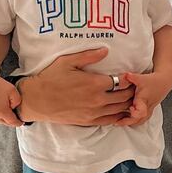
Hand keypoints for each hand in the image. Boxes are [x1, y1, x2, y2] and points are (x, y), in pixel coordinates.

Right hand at [0, 74, 21, 126]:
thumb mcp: (13, 91)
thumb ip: (17, 102)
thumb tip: (13, 109)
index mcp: (2, 111)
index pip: (12, 122)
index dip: (18, 123)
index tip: (21, 123)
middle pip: (3, 122)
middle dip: (9, 120)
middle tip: (13, 116)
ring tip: (2, 110)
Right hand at [18, 48, 133, 124]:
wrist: (36, 100)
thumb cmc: (51, 78)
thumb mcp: (68, 62)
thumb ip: (89, 56)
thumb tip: (106, 50)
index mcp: (94, 83)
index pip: (122, 81)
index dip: (129, 78)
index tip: (130, 75)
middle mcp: (98, 100)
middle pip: (125, 96)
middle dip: (132, 91)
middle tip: (135, 86)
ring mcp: (94, 112)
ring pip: (120, 109)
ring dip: (128, 103)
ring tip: (131, 97)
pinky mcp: (89, 121)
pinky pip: (111, 120)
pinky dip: (119, 115)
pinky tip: (122, 110)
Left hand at [115, 71, 171, 126]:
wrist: (163, 82)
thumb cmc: (152, 80)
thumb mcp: (141, 77)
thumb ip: (132, 77)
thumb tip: (125, 75)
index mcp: (144, 100)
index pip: (141, 111)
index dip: (135, 113)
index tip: (130, 109)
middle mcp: (146, 107)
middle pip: (139, 120)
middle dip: (127, 122)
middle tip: (116, 122)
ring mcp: (148, 110)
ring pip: (140, 121)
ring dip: (130, 123)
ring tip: (118, 122)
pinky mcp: (148, 111)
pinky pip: (141, 120)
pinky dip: (134, 121)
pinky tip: (125, 120)